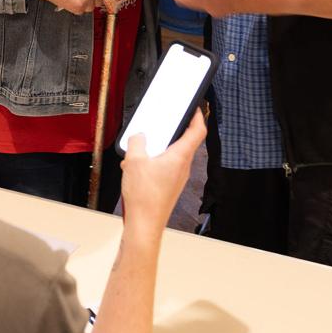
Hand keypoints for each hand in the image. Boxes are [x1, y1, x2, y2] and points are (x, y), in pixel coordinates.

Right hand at [119, 110, 205, 233]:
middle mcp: (183, 167)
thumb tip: (138, 137)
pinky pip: (165, 168)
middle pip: (186, 142)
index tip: (194, 107)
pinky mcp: (169, 187)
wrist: (144, 225)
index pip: (198, 130)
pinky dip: (154, 162)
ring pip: (173, 156)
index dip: (198, 115)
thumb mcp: (133, 161)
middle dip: (174, 130)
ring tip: (144, 147)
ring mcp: (177, 178)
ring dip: (161, 148)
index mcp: (180, 156)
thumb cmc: (144, 197)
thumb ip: (136, 142)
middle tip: (166, 121)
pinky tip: (138, 167)